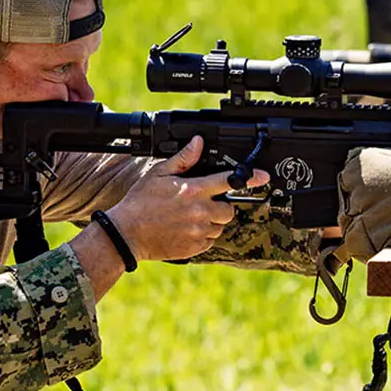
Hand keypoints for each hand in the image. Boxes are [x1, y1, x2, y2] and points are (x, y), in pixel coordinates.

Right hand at [106, 136, 267, 261]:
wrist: (127, 234)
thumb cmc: (140, 203)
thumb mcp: (159, 174)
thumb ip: (183, 159)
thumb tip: (198, 143)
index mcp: (194, 190)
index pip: (229, 181)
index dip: (250, 178)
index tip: (263, 176)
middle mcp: (201, 211)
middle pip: (229, 209)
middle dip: (221, 207)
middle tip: (203, 205)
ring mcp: (199, 231)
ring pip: (220, 226)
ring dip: (212, 222)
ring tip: (190, 218)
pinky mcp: (195, 247)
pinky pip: (210, 241)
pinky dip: (203, 236)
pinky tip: (186, 230)